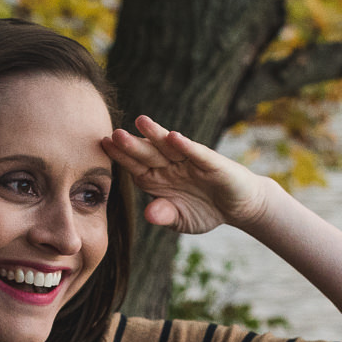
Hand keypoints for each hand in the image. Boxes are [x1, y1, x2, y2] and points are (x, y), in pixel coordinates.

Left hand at [101, 115, 275, 234]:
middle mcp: (171, 165)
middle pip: (148, 153)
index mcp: (157, 178)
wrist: (239, 207)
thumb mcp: (181, 220)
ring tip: (140, 121)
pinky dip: (186, 146)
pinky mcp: (212, 163)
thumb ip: (165, 215)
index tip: (103, 145)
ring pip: (169, 146)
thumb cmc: (205, 210)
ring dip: (156, 134)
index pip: (135, 165)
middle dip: (131, 145)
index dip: (121, 156)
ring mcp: (190, 161)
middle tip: (114, 133)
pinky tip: (174, 137)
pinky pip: (197, 153)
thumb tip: (149, 214)